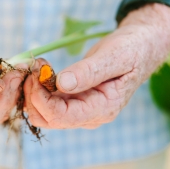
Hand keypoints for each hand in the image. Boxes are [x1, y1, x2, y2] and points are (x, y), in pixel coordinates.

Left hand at [24, 3, 169, 128]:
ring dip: (33, 91)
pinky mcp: (73, 100)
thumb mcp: (114, 57)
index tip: (36, 75)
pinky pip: (48, 102)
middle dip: (33, 96)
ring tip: (38, 66)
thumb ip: (89, 72)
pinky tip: (42, 70)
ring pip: (44, 113)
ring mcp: (79, 109)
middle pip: (48, 119)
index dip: (42, 99)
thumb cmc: (130, 51)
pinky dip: (38, 88)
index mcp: (102, 109)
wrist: (136, 49)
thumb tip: (61, 84)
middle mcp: (88, 115)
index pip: (62, 117)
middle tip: (34, 67)